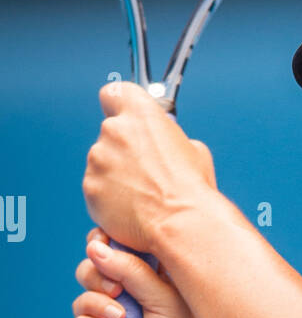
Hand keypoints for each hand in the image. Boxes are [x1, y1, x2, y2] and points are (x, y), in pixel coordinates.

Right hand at [70, 227, 246, 317]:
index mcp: (149, 280)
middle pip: (92, 269)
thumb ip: (133, 270)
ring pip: (82, 298)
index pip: (117, 249)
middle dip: (96, 273)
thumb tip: (95, 247)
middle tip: (117, 289)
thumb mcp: (167, 300)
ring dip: (95, 303)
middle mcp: (127, 299)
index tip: (103, 239)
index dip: (105, 241)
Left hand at [83, 82, 216, 250]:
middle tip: (145, 169)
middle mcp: (114, 130)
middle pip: (110, 132)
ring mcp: (99, 159)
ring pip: (102, 161)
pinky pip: (97, 187)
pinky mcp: (90, 187)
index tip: (125, 116)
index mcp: (141, 114)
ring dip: (115, 173)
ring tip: (141, 193)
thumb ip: (168, 138)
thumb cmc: (191, 189)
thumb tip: (163, 145)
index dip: (119, 106)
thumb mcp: (194, 150)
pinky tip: (131, 206)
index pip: (114, 93)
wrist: (181, 224)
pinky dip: (108, 196)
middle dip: (124, 148)